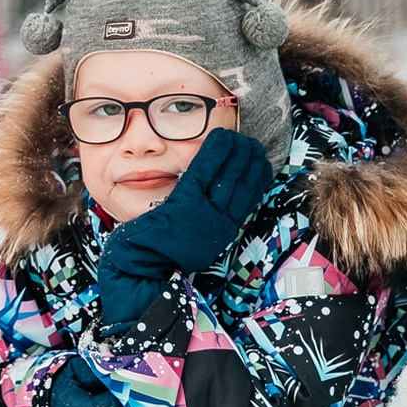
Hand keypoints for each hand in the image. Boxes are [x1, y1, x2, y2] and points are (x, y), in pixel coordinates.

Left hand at [91, 127, 275, 324]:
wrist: (145, 269)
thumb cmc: (164, 257)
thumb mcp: (195, 242)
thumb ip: (206, 222)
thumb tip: (213, 205)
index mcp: (222, 232)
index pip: (247, 199)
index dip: (256, 178)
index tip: (260, 163)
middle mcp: (218, 222)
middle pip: (240, 184)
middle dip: (249, 161)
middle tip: (253, 144)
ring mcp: (203, 212)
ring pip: (226, 175)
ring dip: (236, 153)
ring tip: (240, 137)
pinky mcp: (186, 203)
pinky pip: (203, 171)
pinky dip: (214, 152)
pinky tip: (221, 138)